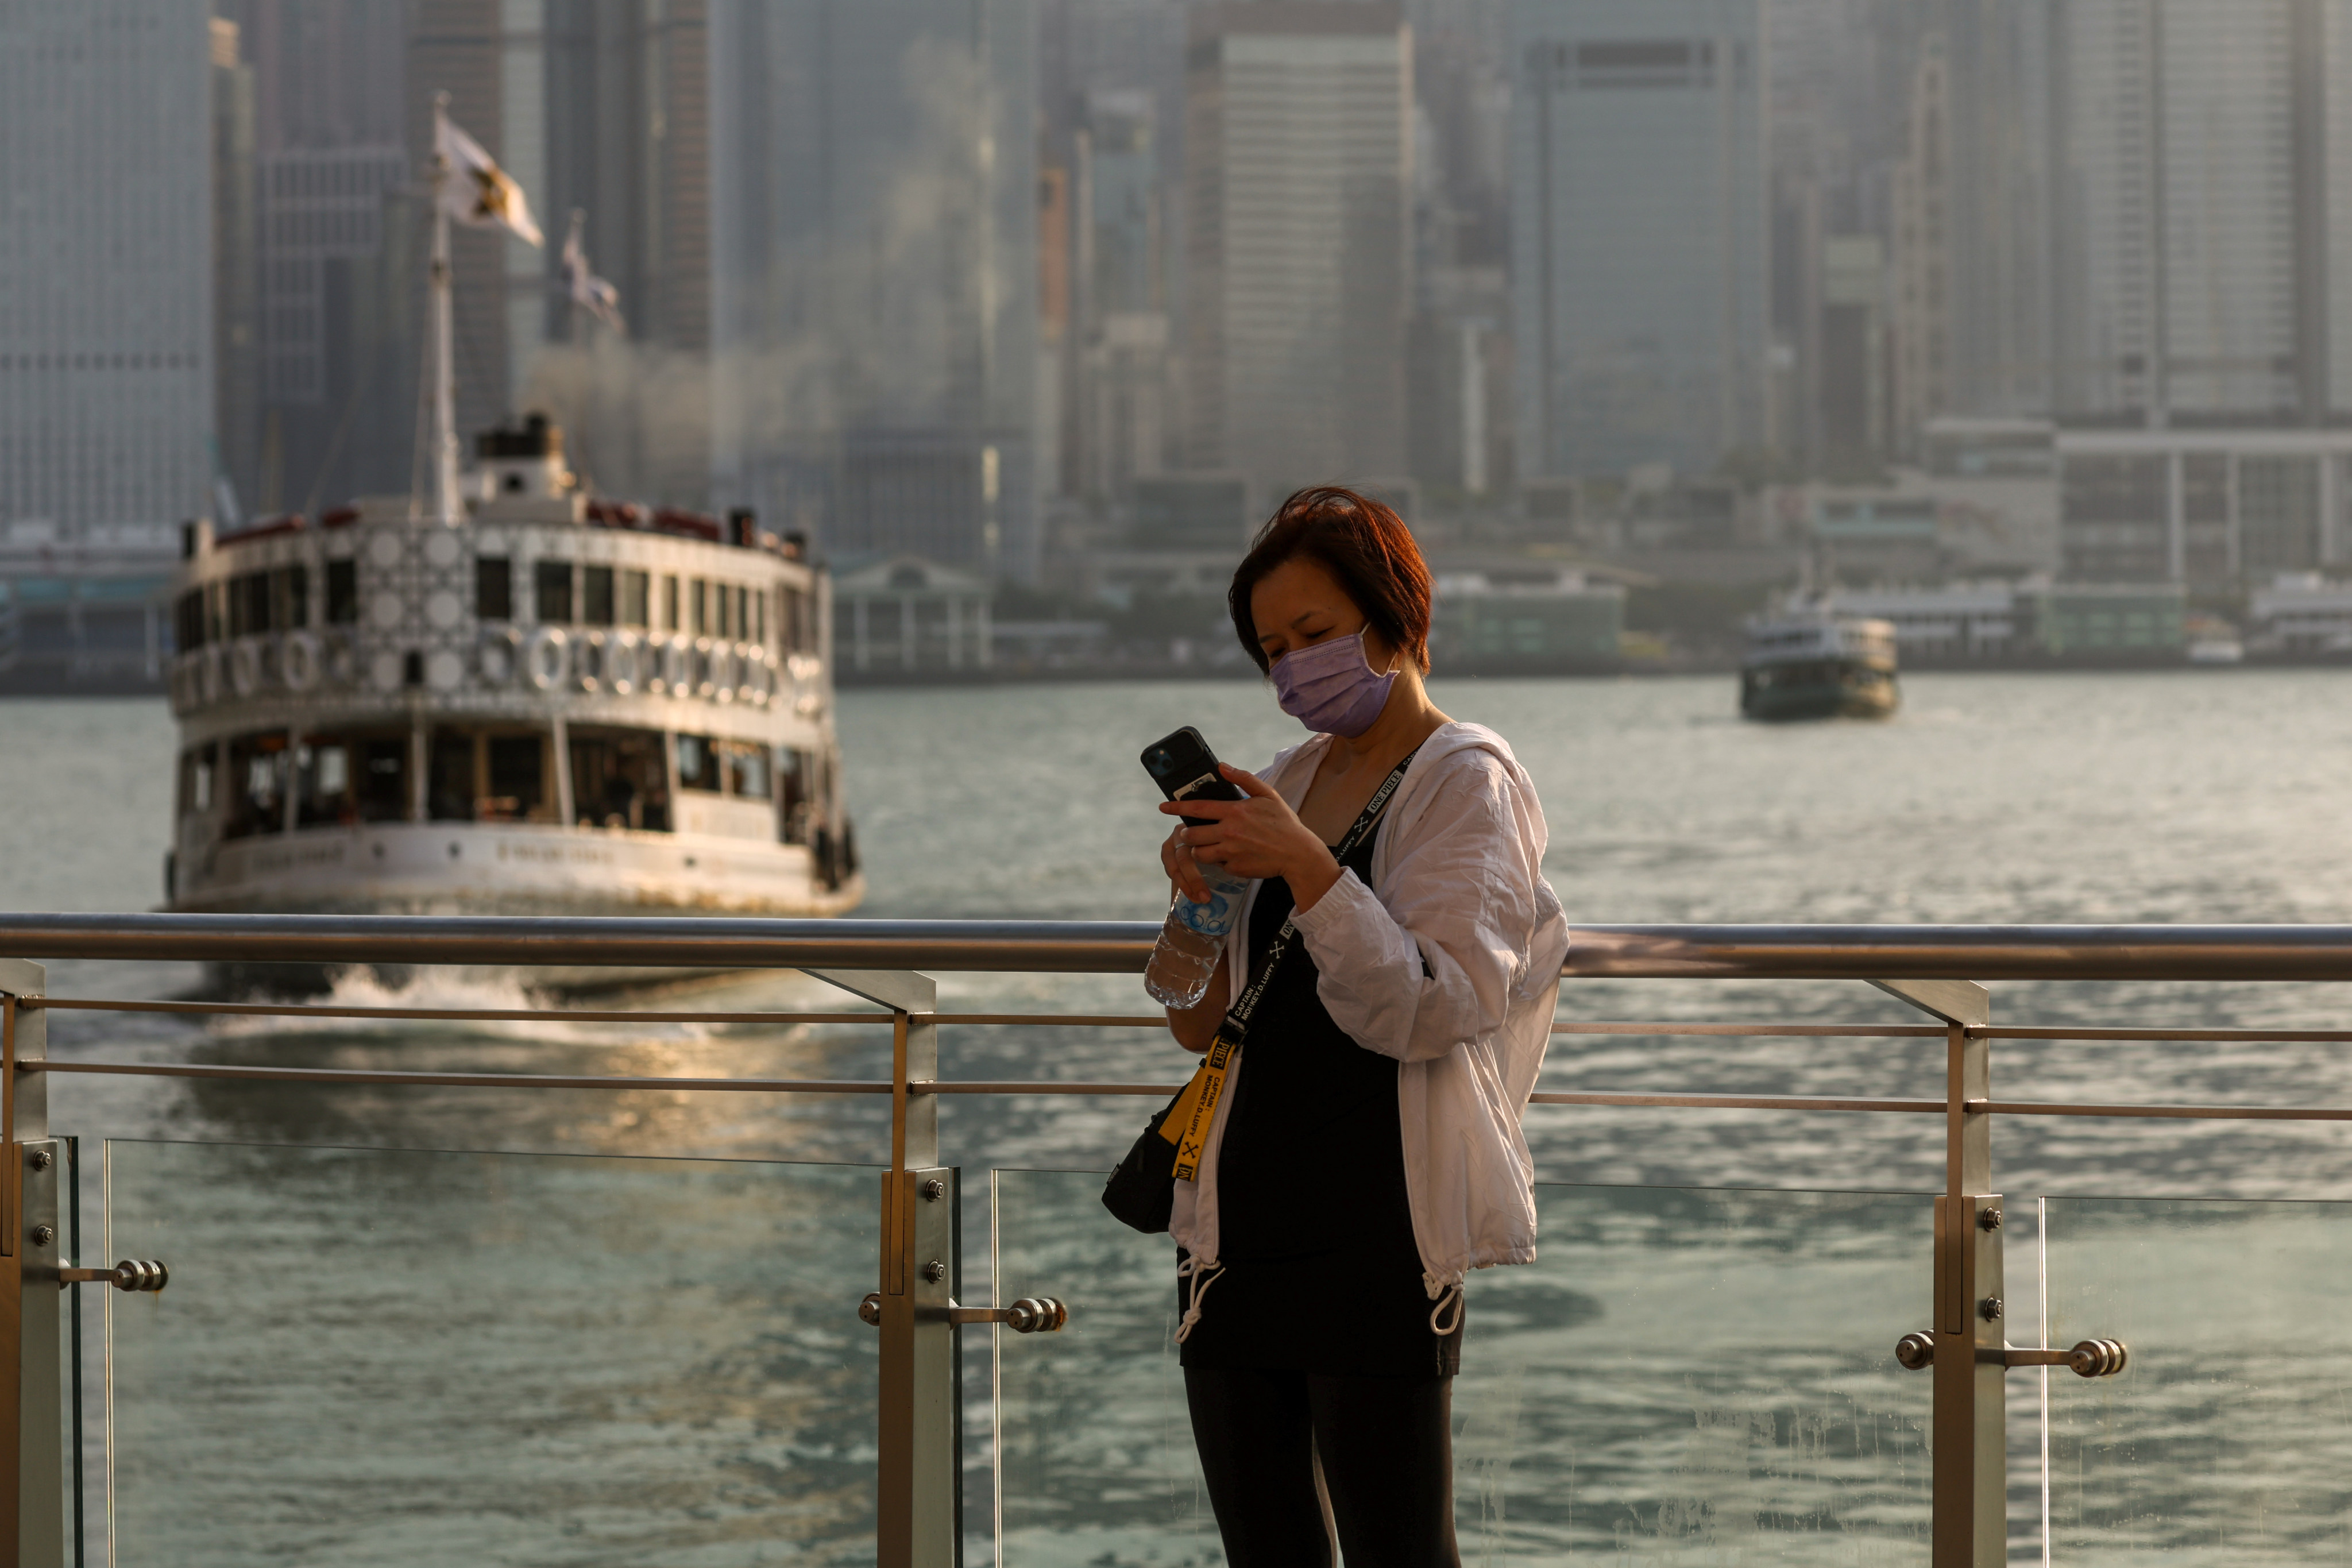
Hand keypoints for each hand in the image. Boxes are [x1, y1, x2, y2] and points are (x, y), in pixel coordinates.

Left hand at [1157, 765, 1342, 910]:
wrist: (1298, 854)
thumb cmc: (1284, 823)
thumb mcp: (1268, 795)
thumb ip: (1244, 779)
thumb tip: (1222, 766)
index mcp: (1234, 811)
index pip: (1197, 809)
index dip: (1176, 807)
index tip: (1162, 807)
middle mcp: (1229, 832)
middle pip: (1192, 835)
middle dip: (1188, 834)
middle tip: (1192, 832)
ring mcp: (1231, 852)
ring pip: (1200, 853)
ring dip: (1200, 850)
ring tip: (1211, 845)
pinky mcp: (1235, 869)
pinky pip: (1218, 866)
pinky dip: (1221, 861)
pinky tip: (1233, 856)